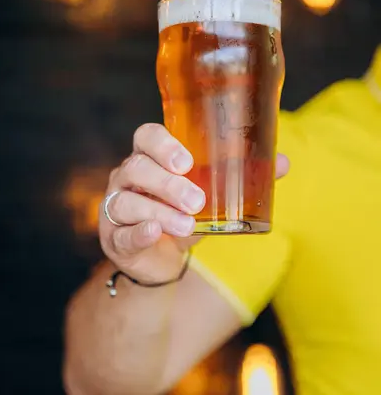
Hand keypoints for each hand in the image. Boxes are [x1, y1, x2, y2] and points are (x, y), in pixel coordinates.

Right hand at [99, 123, 289, 283]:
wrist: (162, 259)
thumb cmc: (185, 214)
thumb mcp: (212, 196)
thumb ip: (242, 178)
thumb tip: (282, 162)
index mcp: (151, 158)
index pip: (146, 137)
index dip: (162, 144)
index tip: (187, 160)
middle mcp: (128, 177)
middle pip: (137, 167)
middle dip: (167, 183)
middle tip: (197, 200)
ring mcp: (116, 207)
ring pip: (127, 201)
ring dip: (159, 212)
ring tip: (188, 224)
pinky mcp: (114, 238)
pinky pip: (120, 233)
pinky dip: (138, 233)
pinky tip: (154, 234)